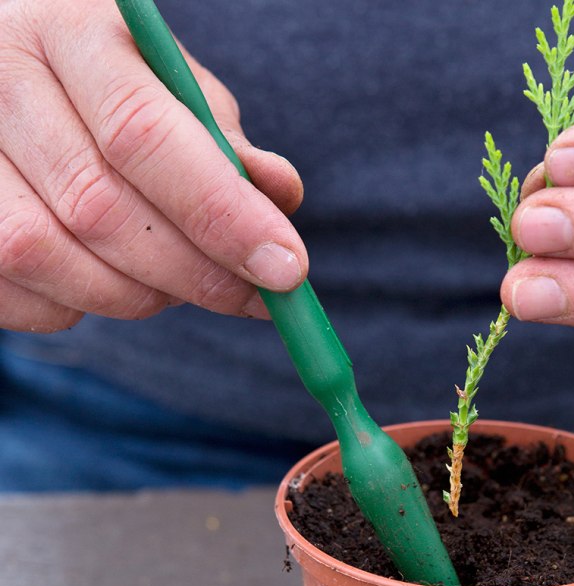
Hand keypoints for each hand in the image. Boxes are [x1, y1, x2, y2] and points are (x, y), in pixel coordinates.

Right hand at [0, 0, 305, 331]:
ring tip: (184, 283)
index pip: (144, 134)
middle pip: (98, 207)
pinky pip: (16, 294)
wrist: (17, 81)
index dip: (222, 213)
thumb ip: (224, 141)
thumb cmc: (115, 84)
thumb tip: (281, 196)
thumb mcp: (173, 86)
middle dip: (196, 271)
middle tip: (254, 297)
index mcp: (68, 31)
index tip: (287, 268)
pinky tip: (115, 279)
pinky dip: (82, 307)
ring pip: (47, 258)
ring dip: (139, 295)